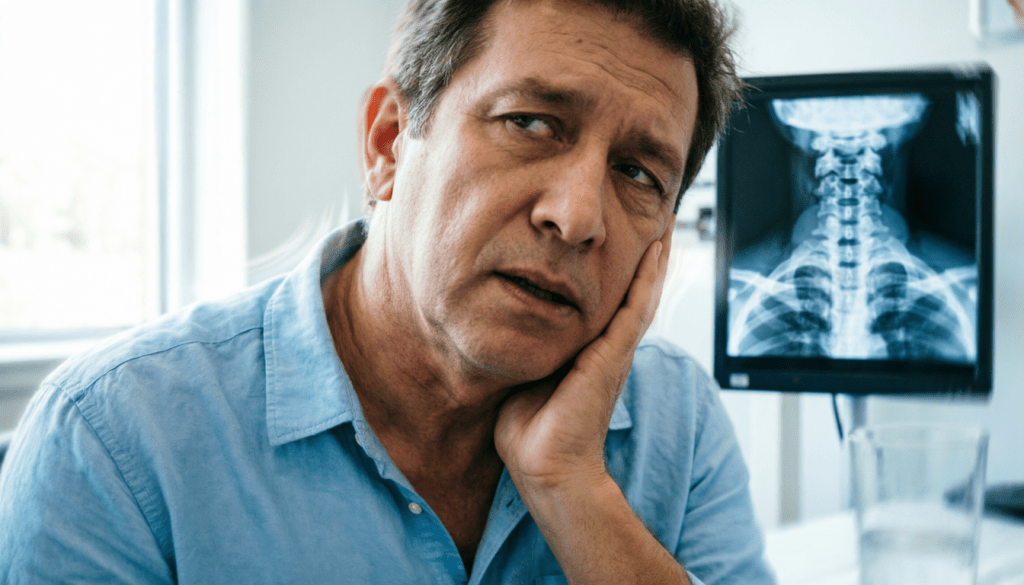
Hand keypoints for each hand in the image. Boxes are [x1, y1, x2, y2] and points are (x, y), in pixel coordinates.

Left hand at [495, 225, 672, 489]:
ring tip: (664, 226)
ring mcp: (614, 352)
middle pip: (632, 295)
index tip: (624, 243)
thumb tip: (508, 324)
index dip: (619, 274)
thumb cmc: (530, 429)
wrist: (545, 465)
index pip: (606, 304)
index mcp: (587, 354)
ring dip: (653, 262)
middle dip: (644, 261)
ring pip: (640, 296)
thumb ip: (528, 349)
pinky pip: (634, 309)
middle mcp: (606, 350)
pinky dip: (647, 279)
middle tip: (656, 223)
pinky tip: (656, 253)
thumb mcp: (526, 374)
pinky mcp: (612, 356)